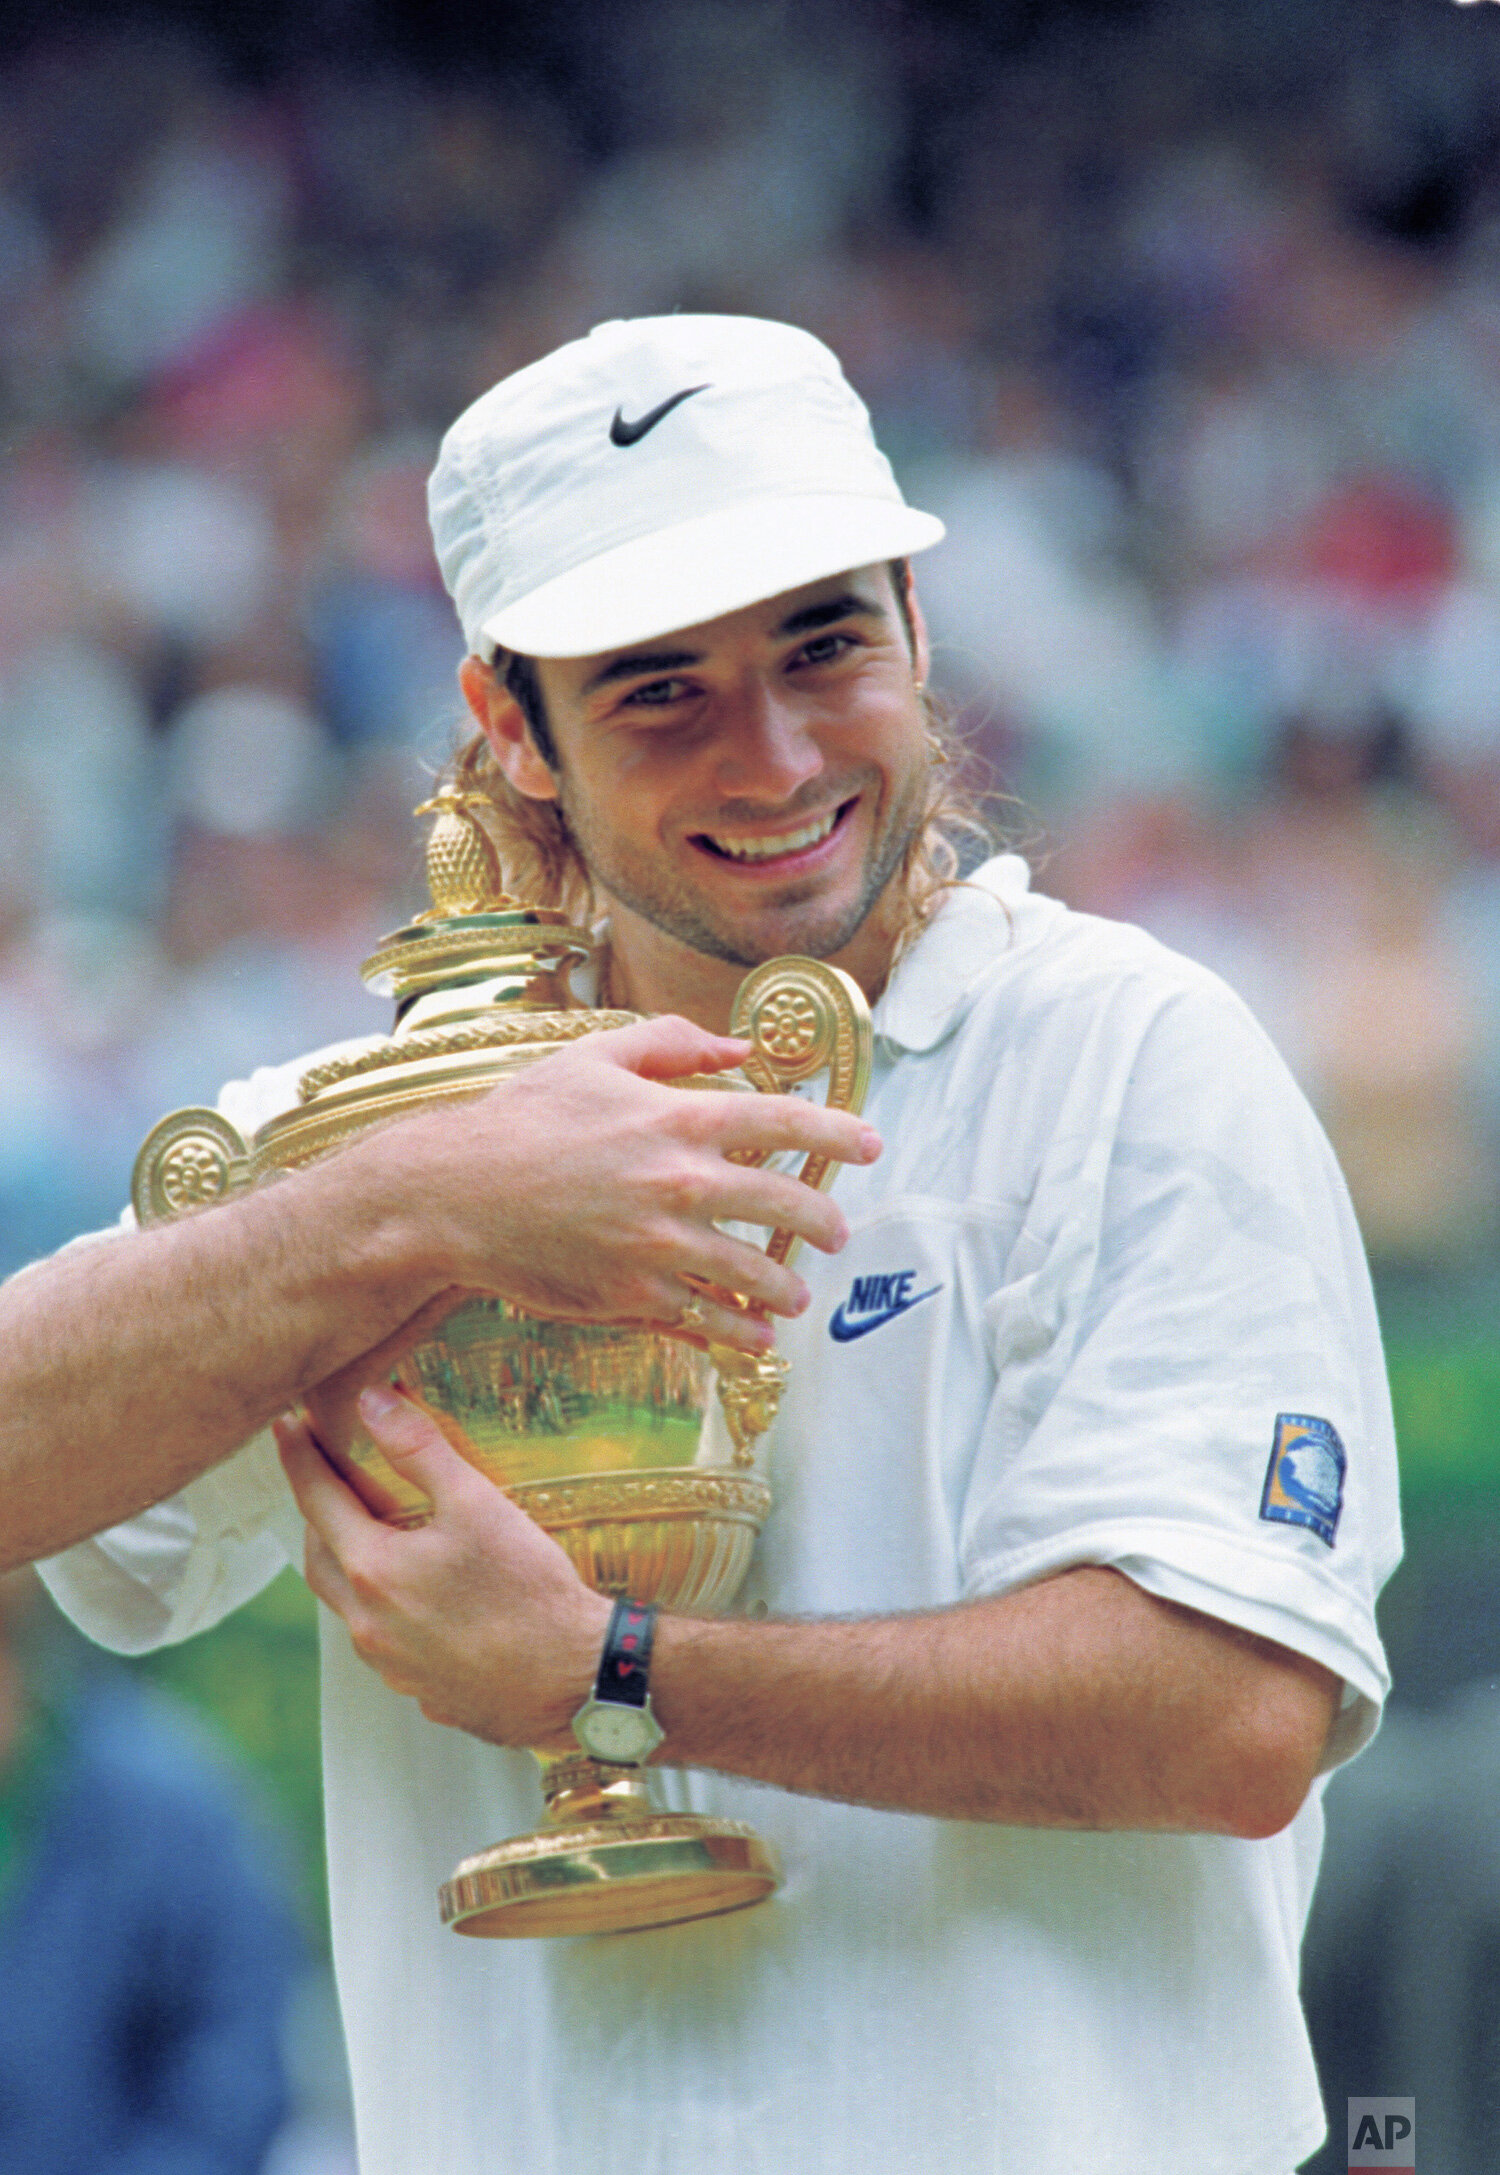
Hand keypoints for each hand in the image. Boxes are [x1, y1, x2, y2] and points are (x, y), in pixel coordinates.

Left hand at [274, 1388, 610, 1746]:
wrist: (572, 1679)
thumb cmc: (529, 1589)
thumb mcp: (477, 1502)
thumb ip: (419, 1448)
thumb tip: (372, 1401)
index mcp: (374, 1571)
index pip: (316, 1501)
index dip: (299, 1458)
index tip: (286, 1425)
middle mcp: (368, 1624)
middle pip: (319, 1560)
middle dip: (316, 1517)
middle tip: (326, 1482)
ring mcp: (392, 1666)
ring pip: (348, 1608)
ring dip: (348, 1567)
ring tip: (372, 1538)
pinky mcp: (422, 1691)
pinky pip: (385, 1643)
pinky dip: (385, 1610)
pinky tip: (420, 1600)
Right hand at [346, 1014, 880, 1355]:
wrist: (452, 1195)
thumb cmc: (522, 1119)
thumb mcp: (594, 1057)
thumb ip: (672, 1042)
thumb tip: (738, 1045)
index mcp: (679, 1119)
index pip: (787, 1124)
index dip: (839, 1135)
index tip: (872, 1146)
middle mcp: (681, 1183)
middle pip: (787, 1206)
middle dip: (824, 1222)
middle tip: (835, 1233)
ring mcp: (660, 1246)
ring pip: (756, 1275)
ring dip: (787, 1286)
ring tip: (796, 1292)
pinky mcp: (634, 1297)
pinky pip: (709, 1321)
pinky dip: (742, 1333)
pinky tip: (758, 1336)